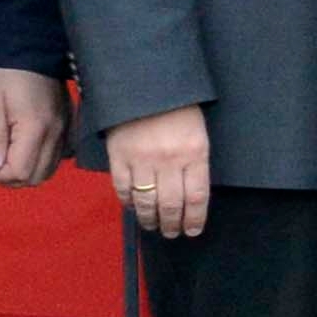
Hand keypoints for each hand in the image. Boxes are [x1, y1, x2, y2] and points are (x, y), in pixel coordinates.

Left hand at [0, 64, 69, 188]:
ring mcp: (65, 130)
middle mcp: (55, 134)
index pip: (20, 172)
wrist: (33, 49)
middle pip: (37, 177)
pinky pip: (59, 156)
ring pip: (49, 170)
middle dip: (13, 177)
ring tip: (11, 154)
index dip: (0, 175)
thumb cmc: (7, 75)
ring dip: (28, 170)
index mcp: (34, 128)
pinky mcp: (69, 126)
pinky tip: (29, 148)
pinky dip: (43, 160)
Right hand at [106, 103, 214, 241]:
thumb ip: (194, 161)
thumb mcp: (197, 132)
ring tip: (153, 226)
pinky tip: (133, 208)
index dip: (195, 219)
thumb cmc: (178, 106)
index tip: (192, 231)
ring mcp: (142, 160)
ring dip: (150, 220)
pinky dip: (128, 203)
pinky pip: (123, 189)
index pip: (197, 198)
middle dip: (171, 225)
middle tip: (171, 233)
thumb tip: (190, 195)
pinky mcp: (119, 157)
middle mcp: (169, 161)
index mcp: (195, 153)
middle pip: (171, 205)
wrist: (144, 83)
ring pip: (146, 202)